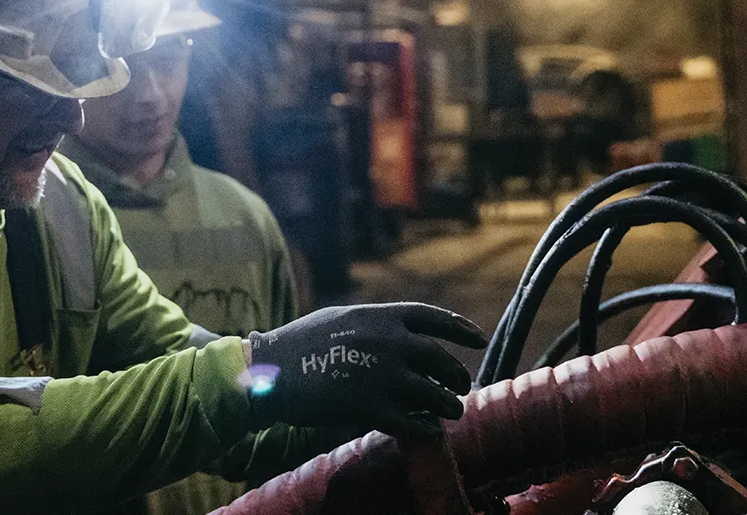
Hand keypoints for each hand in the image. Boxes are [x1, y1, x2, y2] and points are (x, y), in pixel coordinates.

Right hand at [242, 303, 485, 437]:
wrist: (268, 370)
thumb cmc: (299, 343)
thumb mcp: (340, 318)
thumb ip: (372, 323)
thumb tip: (400, 332)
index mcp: (379, 316)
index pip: (433, 318)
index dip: (461, 329)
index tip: (479, 341)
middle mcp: (386, 342)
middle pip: (440, 360)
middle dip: (457, 375)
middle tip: (461, 386)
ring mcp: (380, 375)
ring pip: (433, 394)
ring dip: (449, 406)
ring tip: (451, 411)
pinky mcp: (368, 407)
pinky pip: (411, 422)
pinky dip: (425, 429)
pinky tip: (428, 431)